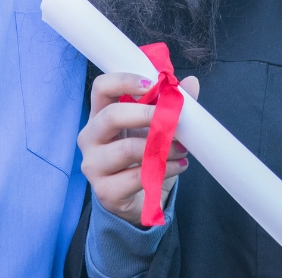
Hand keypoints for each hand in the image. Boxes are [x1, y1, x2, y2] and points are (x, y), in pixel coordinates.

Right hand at [78, 71, 200, 223]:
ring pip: (127, 149)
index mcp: (99, 115)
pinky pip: (138, 176)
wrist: (139, 200)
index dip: (125, 80)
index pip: (101, 87)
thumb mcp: (154, 128)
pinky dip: (165, 169)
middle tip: (173, 118)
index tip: (152, 84)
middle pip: (112, 115)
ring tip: (182, 148)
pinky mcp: (105, 191)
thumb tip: (191, 82)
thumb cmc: (143, 157)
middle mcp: (90, 137)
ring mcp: (93, 165)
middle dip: (147, 114)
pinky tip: (179, 166)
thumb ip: (169, 105)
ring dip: (162, 147)